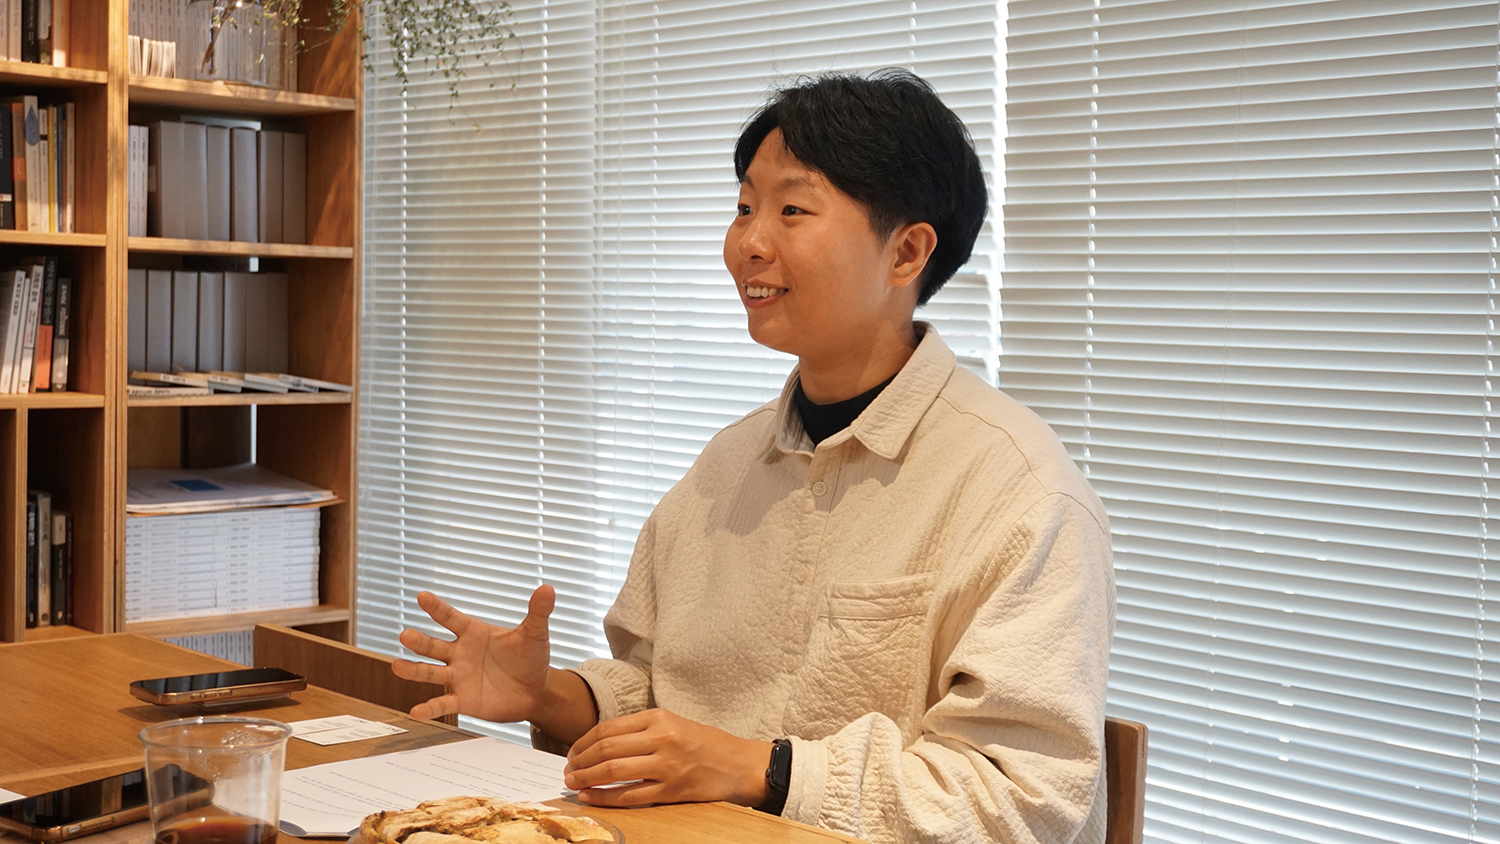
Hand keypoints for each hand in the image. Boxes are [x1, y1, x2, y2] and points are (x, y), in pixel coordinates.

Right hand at [391, 586, 555, 723]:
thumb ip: (538, 612)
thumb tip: (548, 588)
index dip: (437, 608)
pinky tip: (416, 711)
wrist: (535, 689)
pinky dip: (430, 708)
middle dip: (419, 641)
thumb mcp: (535, 634)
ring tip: (396, 666)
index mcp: (474, 633)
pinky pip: (443, 703)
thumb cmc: (530, 657)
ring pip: (431, 672)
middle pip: (434, 645)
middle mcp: (460, 653)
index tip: (422, 596)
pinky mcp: (463, 700)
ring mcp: (459, 677)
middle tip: (404, 635)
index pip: (451, 617)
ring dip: (414, 670)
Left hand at [562, 709, 772, 807]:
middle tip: (567, 770)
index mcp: (658, 717)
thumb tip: (598, 743)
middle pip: (607, 749)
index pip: (608, 728)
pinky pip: (630, 796)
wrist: (737, 763)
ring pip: (614, 772)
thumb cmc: (702, 743)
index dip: (583, 742)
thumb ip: (639, 729)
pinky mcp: (672, 790)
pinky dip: (605, 798)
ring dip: (587, 779)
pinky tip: (591, 798)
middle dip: (580, 762)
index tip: (571, 752)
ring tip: (573, 783)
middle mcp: (661, 738)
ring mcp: (667, 766)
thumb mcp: (672, 724)